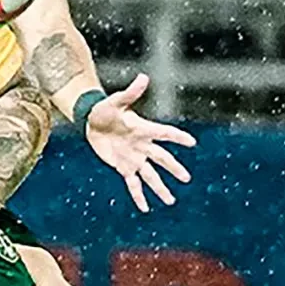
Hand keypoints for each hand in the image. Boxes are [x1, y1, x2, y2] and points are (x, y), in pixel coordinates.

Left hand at [84, 74, 196, 212]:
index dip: (177, 137)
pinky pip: (133, 184)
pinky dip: (139, 196)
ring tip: (171, 201)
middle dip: (173, 169)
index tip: (192, 143)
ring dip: (160, 188)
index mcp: (143, 129)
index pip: (163, 133)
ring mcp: (134, 158)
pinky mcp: (123, 167)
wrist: (92, 122)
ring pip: (150, 176)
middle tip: (187, 179)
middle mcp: (143, 146)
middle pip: (161, 159)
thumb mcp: (116, 101)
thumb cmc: (105, 109)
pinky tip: (146, 208)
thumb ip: (130, 92)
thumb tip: (144, 77)